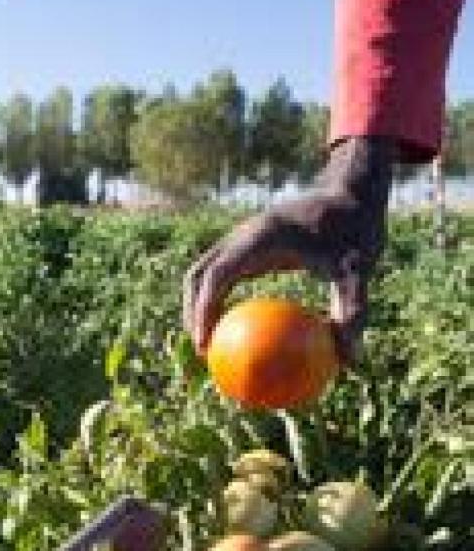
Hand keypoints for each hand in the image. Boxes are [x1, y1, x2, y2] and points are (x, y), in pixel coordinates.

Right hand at [183, 137, 397, 362]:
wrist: (350, 191)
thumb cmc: (354, 228)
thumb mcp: (359, 269)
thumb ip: (353, 308)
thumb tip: (349, 360)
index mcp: (259, 237)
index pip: (217, 275)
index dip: (203, 310)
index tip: (206, 343)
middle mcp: (242, 236)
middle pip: (198, 275)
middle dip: (192, 312)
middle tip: (204, 350)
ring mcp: (242, 240)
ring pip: (206, 274)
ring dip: (201, 306)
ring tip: (214, 345)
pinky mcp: (251, 246)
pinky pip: (227, 275)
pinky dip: (222, 301)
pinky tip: (241, 331)